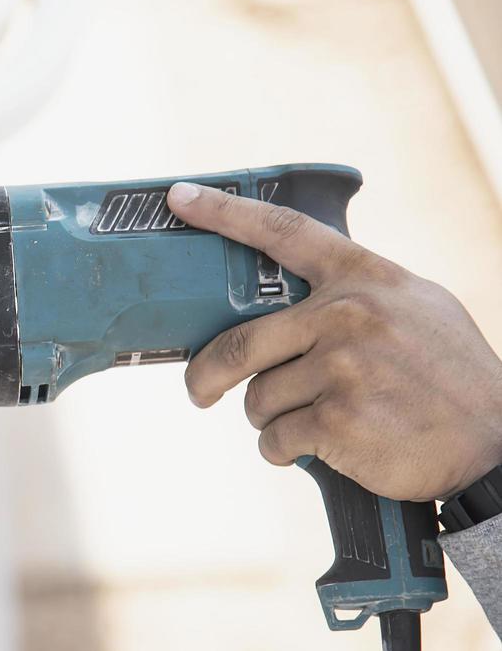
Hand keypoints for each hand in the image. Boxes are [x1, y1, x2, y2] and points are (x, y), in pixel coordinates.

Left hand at [167, 181, 501, 501]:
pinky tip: (324, 449)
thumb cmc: (452, 379)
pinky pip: (274, 440)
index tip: (179, 198)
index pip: (283, 232)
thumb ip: (357, 297)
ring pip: (257, 398)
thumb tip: (292, 302)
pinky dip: (286, 452)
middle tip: (201, 390)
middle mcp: (348, 316)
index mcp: (366, 279)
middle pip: (237, 342)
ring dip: (271, 419)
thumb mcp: (418, 310)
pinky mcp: (336, 421)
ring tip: (316, 421)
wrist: (497, 446)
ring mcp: (342, 368)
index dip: (225, 212)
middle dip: (208, 374)